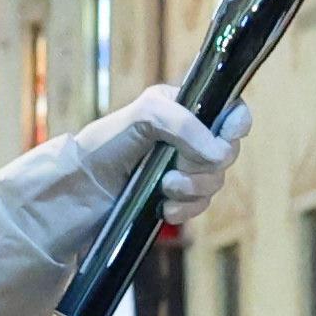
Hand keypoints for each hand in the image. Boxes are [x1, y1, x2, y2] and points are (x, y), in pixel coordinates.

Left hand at [74, 85, 239, 241]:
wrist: (79, 190)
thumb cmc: (106, 144)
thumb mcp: (144, 116)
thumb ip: (184, 124)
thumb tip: (219, 152)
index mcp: (184, 107)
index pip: (231, 110)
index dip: (236, 125)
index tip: (223, 139)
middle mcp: (189, 136)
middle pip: (227, 151)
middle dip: (204, 165)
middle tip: (176, 169)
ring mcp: (184, 168)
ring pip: (215, 182)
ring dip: (192, 189)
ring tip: (164, 188)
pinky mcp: (176, 196)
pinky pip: (200, 205)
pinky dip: (184, 208)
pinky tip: (164, 208)